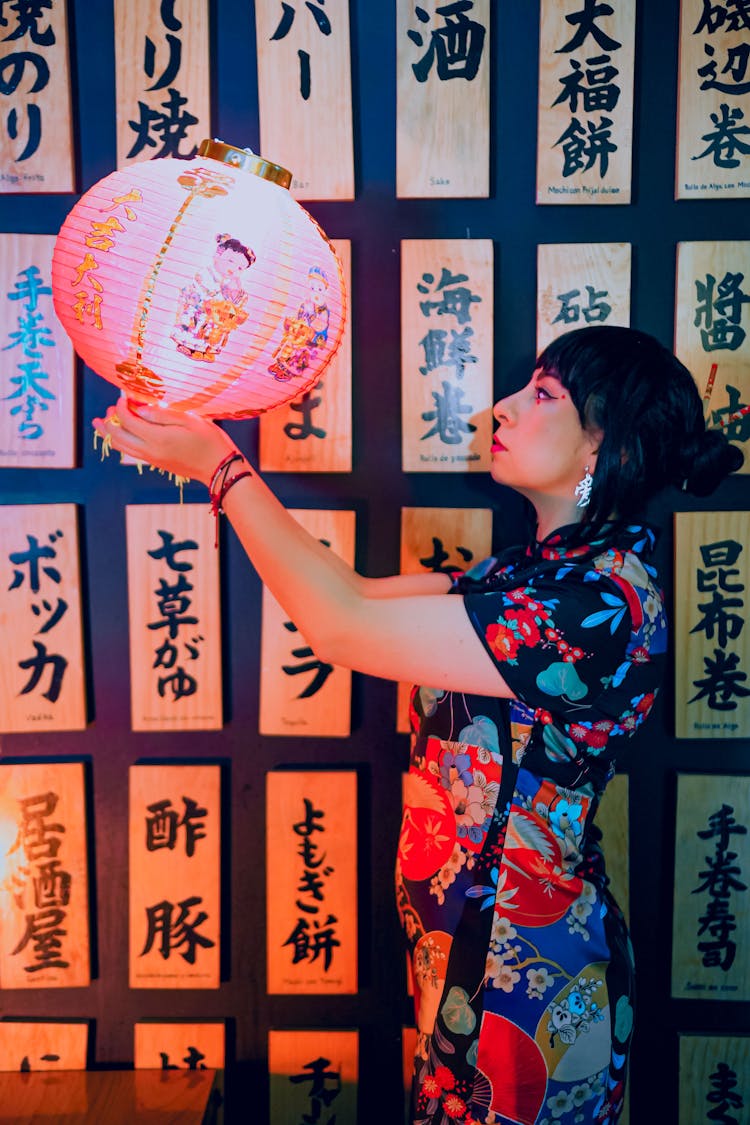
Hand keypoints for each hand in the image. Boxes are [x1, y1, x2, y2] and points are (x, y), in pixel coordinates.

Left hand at [92, 397, 237, 486]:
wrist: (219, 468)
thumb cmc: (209, 440)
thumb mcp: (189, 420)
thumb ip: (162, 414)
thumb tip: (140, 410)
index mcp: (158, 438)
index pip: (128, 421)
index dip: (122, 406)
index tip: (124, 395)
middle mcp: (150, 451)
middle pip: (118, 436)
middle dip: (110, 421)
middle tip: (109, 408)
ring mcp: (152, 459)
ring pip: (121, 447)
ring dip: (108, 434)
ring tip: (99, 424)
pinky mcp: (155, 463)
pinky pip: (130, 452)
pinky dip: (120, 442)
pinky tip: (119, 436)